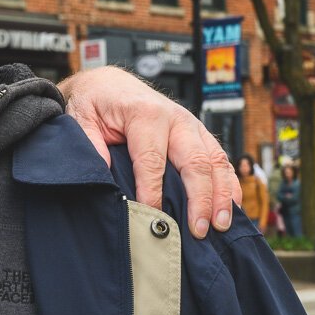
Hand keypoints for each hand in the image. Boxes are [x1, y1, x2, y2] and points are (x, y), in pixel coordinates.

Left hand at [59, 66, 239, 237]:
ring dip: (221, 195)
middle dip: (199, 199)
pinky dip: (229, 184)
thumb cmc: (96, 103)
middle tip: (198, 230)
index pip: (152, 161)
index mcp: (145, 114)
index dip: (152, 192)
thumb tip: (104, 177)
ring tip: (221, 226)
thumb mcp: (81, 119)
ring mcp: (191, 125)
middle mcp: (175, 118)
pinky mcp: (199, 133)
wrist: (109, 84)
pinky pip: (221, 159)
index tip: (151, 218)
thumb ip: (90, 146)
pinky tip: (232, 207)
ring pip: (215, 161)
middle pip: (194, 162)